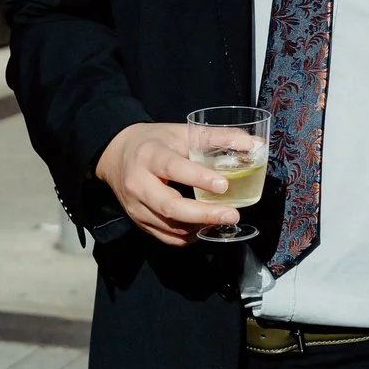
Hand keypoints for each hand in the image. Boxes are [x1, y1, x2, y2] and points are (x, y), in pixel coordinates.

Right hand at [94, 122, 244, 245]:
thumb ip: (217, 138)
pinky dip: (187, 236)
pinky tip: (204, 228)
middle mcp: (139, 184)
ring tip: (224, 220)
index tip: (223, 185)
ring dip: (199, 227)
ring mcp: (136, 207)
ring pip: (169, 226)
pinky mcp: (138, 221)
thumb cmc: (155, 141)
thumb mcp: (182, 131)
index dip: (199, 178)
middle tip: (232, 215)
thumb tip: (253, 145)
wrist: (115, 155)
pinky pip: (165, 236)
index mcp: (150, 156)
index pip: (174, 169)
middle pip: (170, 207)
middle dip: (204, 214)